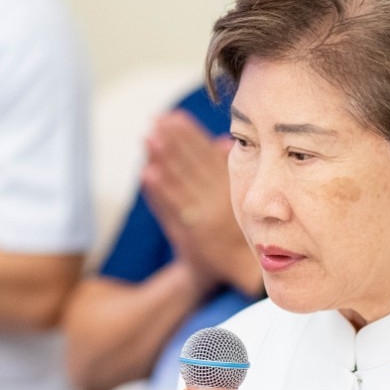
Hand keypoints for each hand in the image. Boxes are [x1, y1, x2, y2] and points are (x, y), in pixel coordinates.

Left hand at [139, 113, 244, 282]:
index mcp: (233, 186)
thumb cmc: (239, 227)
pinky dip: (160, 191)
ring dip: (164, 159)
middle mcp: (220, 199)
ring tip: (148, 138)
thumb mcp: (241, 196)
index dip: (190, 134)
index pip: (207, 154)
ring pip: (181, 182)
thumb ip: (227, 169)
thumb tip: (222, 140)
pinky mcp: (191, 233)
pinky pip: (173, 208)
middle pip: (192, 164)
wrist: (240, 272)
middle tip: (155, 121)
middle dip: (173, 141)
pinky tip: (147, 173)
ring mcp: (205, 216)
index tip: (173, 117)